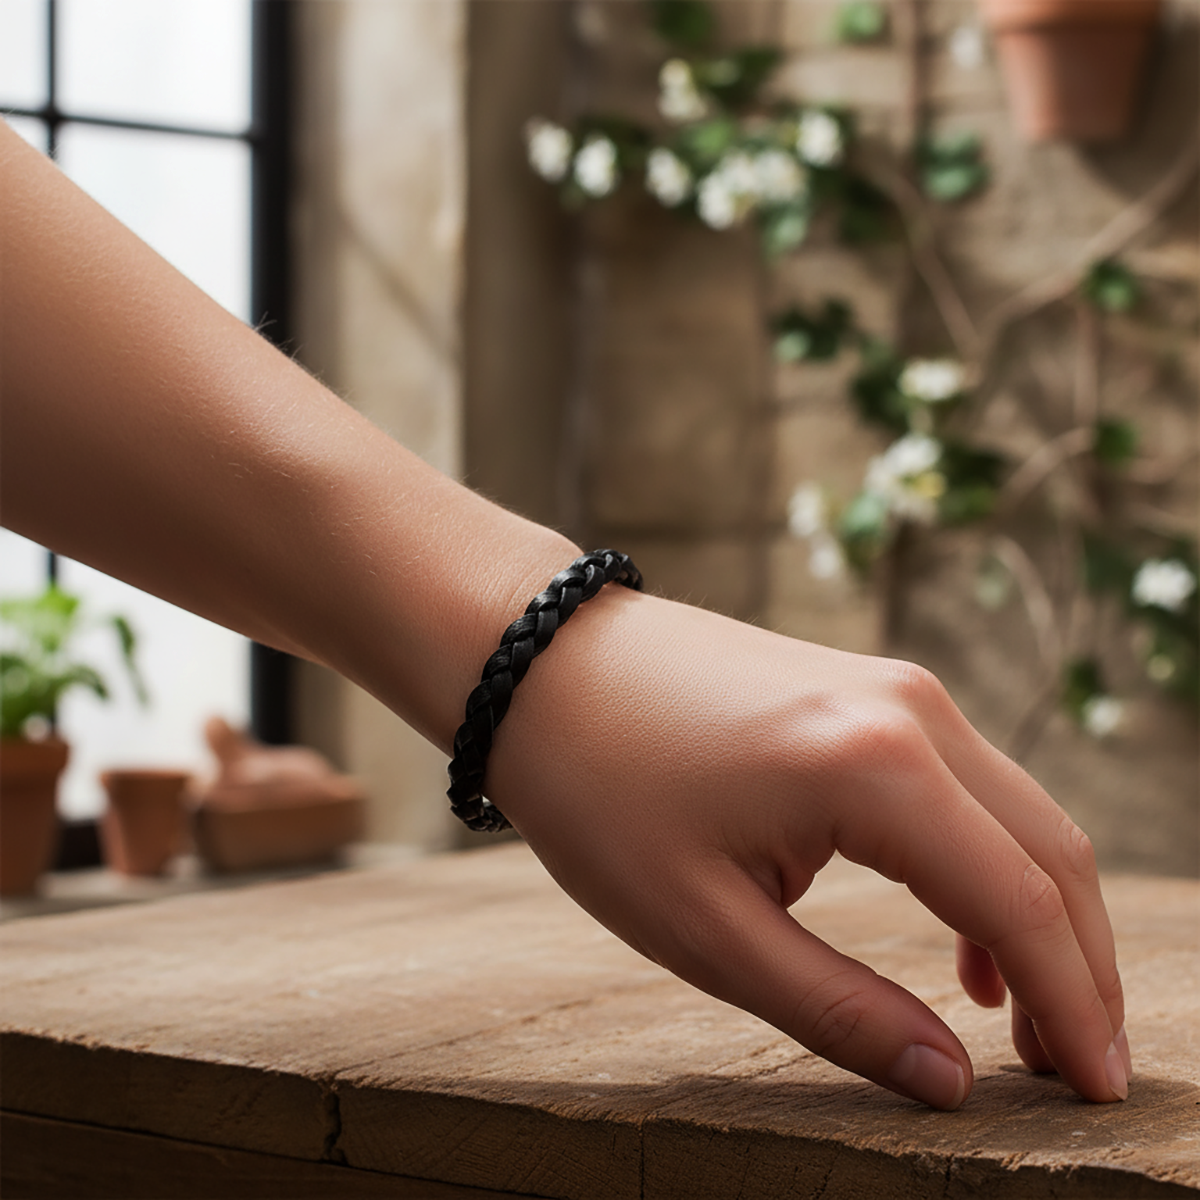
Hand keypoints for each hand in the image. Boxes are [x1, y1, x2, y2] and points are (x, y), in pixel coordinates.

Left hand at [486, 588, 1130, 1108]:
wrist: (547, 667)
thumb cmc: (600, 791)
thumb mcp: (702, 927)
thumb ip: (835, 1010)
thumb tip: (949, 1081)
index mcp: (875, 767)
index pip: (1021, 904)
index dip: (1074, 1009)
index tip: (1097, 1099)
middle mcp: (911, 711)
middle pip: (1049, 852)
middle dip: (1079, 969)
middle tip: (1072, 1075)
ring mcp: (895, 687)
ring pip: (1019, 814)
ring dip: (1041, 917)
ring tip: (1025, 1024)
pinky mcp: (871, 688)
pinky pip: (968, 785)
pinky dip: (991, 865)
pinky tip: (967, 941)